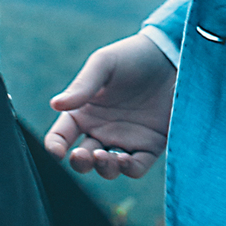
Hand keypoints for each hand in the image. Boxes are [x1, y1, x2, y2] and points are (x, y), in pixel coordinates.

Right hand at [44, 32, 175, 179]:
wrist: (171, 57)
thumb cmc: (132, 56)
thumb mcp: (104, 64)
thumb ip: (82, 86)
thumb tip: (55, 104)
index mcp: (83, 111)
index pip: (61, 136)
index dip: (54, 147)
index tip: (56, 152)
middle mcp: (101, 129)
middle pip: (82, 159)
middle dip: (79, 163)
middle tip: (82, 156)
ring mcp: (125, 140)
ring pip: (107, 168)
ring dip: (103, 168)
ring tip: (104, 156)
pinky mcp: (149, 146)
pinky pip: (135, 167)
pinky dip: (128, 169)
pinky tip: (125, 159)